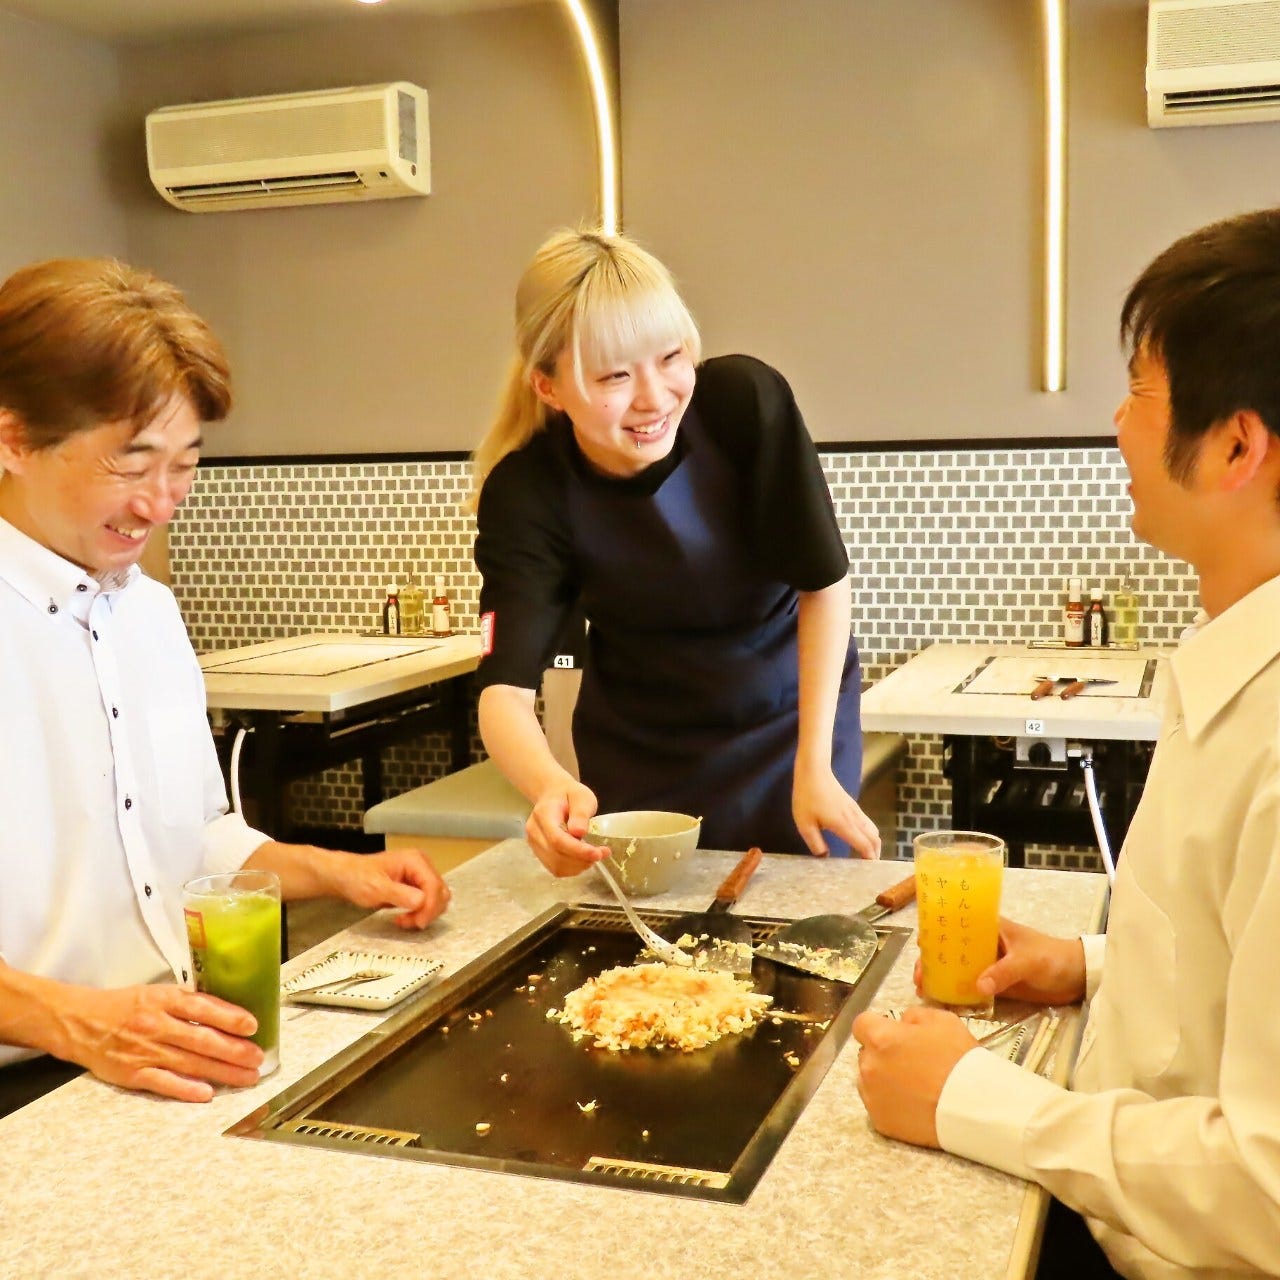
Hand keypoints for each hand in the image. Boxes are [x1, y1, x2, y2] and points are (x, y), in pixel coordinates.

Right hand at [55, 983, 263, 1101]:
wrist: (80, 1022)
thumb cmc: (125, 1005)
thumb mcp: (157, 992)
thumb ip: (188, 1002)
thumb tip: (227, 1013)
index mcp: (164, 1000)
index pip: (203, 1007)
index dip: (230, 1017)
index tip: (252, 1025)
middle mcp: (156, 1025)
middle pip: (202, 1039)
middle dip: (234, 1051)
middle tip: (257, 1058)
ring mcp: (144, 1051)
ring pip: (190, 1063)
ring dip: (222, 1072)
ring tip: (246, 1077)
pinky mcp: (133, 1074)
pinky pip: (163, 1083)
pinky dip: (185, 1089)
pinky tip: (207, 1094)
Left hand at [327, 848, 450, 928]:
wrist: (346, 877)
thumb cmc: (358, 878)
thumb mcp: (376, 888)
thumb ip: (400, 894)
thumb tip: (422, 901)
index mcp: (415, 861)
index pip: (435, 886)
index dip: (430, 907)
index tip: (418, 923)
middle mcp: (422, 866)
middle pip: (441, 893)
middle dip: (428, 911)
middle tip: (409, 923)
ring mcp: (420, 876)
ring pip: (437, 900)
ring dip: (424, 914)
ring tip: (403, 920)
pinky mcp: (417, 886)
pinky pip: (428, 903)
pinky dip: (420, 913)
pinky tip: (404, 917)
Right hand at [525, 780, 605, 876]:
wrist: (553, 795)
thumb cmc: (569, 795)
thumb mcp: (581, 796)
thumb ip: (580, 813)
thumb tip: (579, 832)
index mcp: (543, 814)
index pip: (557, 839)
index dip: (577, 850)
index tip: (598, 853)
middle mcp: (534, 832)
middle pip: (556, 856)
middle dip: (582, 860)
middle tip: (603, 852)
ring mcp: (534, 844)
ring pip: (556, 866)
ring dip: (579, 866)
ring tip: (594, 855)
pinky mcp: (539, 853)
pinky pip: (555, 868)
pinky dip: (572, 868)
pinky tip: (583, 859)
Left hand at [792, 764, 881, 858]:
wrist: (814, 771)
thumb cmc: (807, 796)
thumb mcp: (805, 824)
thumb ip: (815, 843)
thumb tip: (824, 856)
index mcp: (844, 825)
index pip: (864, 845)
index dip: (870, 858)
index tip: (870, 871)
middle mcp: (854, 818)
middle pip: (874, 838)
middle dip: (876, 853)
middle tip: (871, 867)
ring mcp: (855, 810)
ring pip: (873, 829)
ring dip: (874, 843)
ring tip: (868, 855)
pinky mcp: (852, 804)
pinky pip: (867, 822)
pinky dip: (869, 834)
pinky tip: (860, 837)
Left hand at [852, 1006, 976, 1146]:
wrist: (973, 1106)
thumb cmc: (957, 1058)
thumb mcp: (942, 1020)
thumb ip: (913, 1016)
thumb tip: (901, 1023)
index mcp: (881, 1038)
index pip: (862, 1024)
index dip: (877, 1026)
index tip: (893, 1034)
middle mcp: (869, 1066)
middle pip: (866, 1053)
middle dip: (882, 1053)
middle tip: (909, 1062)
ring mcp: (872, 1096)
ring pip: (869, 1080)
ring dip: (882, 1078)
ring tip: (911, 1086)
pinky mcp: (880, 1121)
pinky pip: (878, 1105)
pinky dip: (889, 1103)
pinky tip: (912, 1104)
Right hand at [911, 918, 1085, 1004]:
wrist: (1076, 978)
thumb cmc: (1051, 957)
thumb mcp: (1027, 960)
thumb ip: (1004, 972)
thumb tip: (978, 986)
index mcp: (989, 927)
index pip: (957, 922)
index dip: (937, 930)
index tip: (920, 944)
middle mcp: (983, 944)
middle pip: (951, 948)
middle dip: (932, 959)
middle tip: (919, 974)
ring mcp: (988, 964)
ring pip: (958, 969)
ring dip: (941, 977)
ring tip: (924, 989)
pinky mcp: (995, 984)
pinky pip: (970, 987)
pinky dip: (956, 992)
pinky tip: (942, 1001)